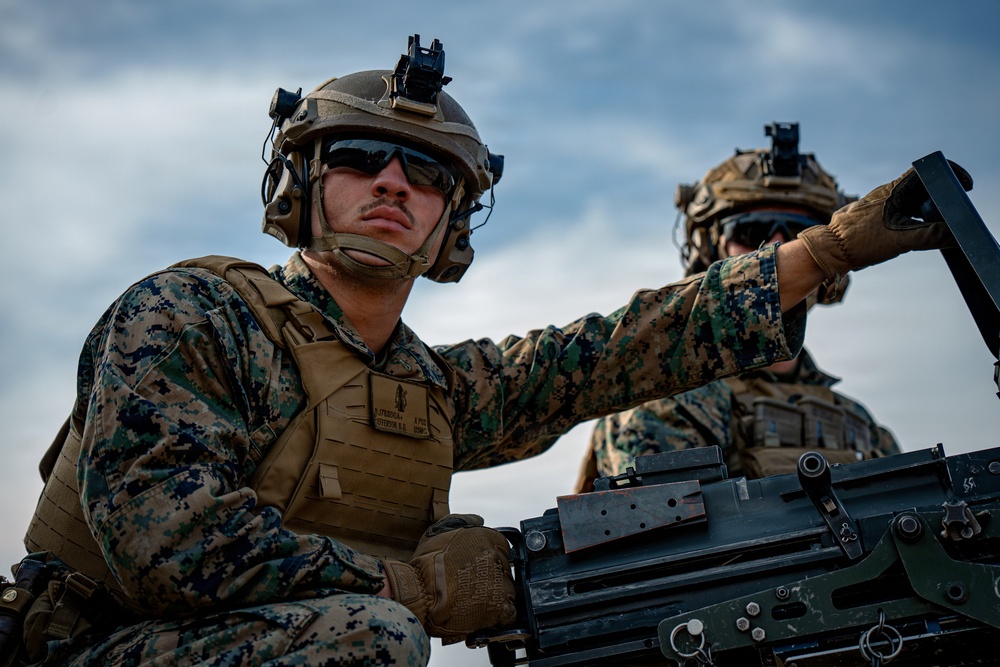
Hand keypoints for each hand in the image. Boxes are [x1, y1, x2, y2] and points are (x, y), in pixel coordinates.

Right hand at [382, 514, 515, 642]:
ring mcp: (499, 582)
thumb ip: (463, 521)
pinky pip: (509, 612)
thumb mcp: (439, 531)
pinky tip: (482, 613)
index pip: (501, 546)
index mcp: (485, 538)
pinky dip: (498, 615)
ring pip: (507, 589)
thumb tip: (479, 519)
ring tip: (473, 601)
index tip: (477, 568)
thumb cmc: (425, 566)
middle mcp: (495, 557)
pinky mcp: (500, 607)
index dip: (488, 559)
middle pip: (503, 568)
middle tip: (471, 585)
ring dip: (495, 596)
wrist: (418, 594)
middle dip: (490, 576)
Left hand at [797, 161, 972, 278]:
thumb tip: (955, 234)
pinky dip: (909, 219)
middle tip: (950, 212)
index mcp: (892, 191)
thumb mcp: (901, 240)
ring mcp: (875, 204)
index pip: (924, 172)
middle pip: (919, 188)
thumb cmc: (860, 242)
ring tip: (931, 226)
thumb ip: (930, 235)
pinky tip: (908, 233)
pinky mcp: (870, 217)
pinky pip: (895, 212)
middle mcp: (883, 193)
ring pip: (906, 201)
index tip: (962, 185)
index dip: (946, 174)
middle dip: (938, 197)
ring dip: (923, 210)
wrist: (827, 251)